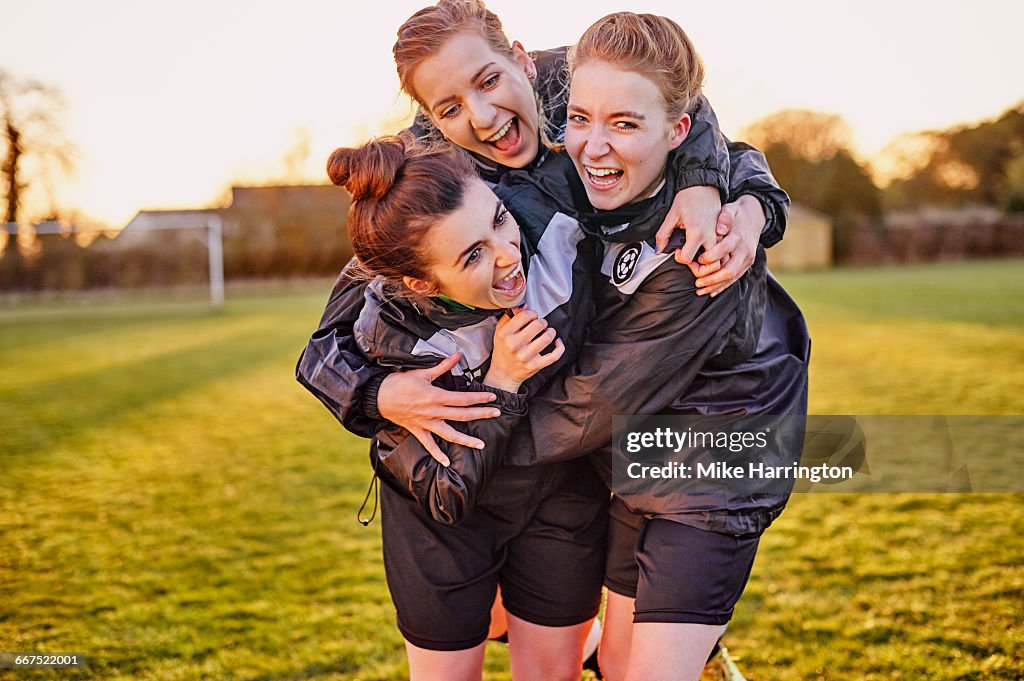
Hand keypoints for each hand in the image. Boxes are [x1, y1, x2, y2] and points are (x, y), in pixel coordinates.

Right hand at [378, 353, 499, 466]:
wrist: (378, 396)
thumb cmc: (399, 383)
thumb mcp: (421, 372)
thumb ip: (442, 367)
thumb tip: (457, 355)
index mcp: (436, 397)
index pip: (463, 398)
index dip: (479, 397)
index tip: (492, 397)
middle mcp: (434, 412)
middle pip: (462, 415)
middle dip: (481, 414)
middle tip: (497, 414)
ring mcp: (426, 424)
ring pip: (450, 434)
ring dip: (466, 440)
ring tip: (481, 445)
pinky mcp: (418, 431)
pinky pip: (429, 445)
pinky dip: (437, 455)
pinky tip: (447, 463)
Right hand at [484, 307, 564, 392]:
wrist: (503, 374)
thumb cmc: (503, 350)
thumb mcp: (500, 331)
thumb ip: (510, 317)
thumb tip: (525, 306)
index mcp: (505, 335)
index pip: (524, 316)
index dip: (532, 313)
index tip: (532, 316)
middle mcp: (515, 345)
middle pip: (538, 325)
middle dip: (542, 322)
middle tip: (540, 325)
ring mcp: (526, 356)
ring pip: (547, 337)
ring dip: (550, 331)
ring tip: (547, 332)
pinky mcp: (536, 365)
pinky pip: (554, 355)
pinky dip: (560, 347)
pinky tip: (557, 342)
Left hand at [654, 185, 721, 264]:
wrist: (703, 184)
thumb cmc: (687, 198)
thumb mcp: (671, 216)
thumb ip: (663, 235)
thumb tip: (658, 250)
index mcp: (697, 232)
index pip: (687, 259)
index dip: (679, 258)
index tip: (677, 250)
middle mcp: (711, 236)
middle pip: (711, 266)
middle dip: (700, 269)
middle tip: (691, 261)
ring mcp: (719, 236)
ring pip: (720, 261)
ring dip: (709, 265)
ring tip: (698, 259)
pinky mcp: (723, 234)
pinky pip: (723, 253)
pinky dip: (716, 258)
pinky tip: (706, 253)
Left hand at [691, 194, 764, 296]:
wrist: (755, 216)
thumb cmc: (737, 213)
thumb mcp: (731, 209)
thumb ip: (725, 217)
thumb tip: (720, 229)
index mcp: (739, 237)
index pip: (725, 249)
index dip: (711, 257)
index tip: (698, 260)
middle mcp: (745, 250)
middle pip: (730, 270)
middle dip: (712, 279)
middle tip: (697, 282)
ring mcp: (747, 259)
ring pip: (732, 277)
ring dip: (715, 286)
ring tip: (700, 290)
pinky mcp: (747, 264)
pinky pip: (735, 278)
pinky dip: (723, 286)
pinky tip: (711, 292)